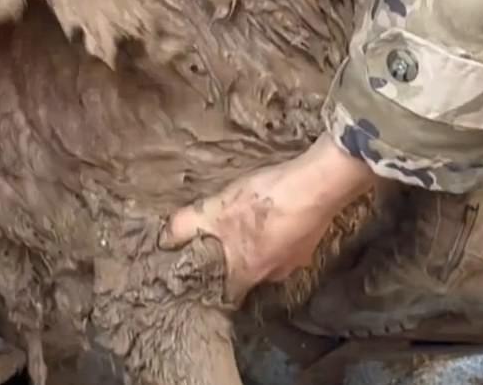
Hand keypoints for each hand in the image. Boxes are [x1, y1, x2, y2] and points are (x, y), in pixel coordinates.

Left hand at [160, 134, 375, 304]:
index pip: (224, 296)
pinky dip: (276, 233)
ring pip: (267, 260)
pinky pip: (286, 244)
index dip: (211, 286)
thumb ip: (187, 224)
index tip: (200, 275)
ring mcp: (296, 260)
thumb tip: (165, 239)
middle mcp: (272, 274)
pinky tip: (271, 213)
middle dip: (233, 260)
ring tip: (246, 222)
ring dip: (255, 245)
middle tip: (221, 240)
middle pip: (246, 276)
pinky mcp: (310, 242)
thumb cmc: (266, 200)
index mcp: (246, 272)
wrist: (317, 185)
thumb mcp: (216, 207)